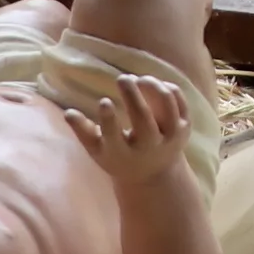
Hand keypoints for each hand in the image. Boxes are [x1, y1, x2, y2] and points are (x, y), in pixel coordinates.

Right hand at [58, 69, 192, 183]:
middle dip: (132, 95)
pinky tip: (152, 85)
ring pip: (167, 106)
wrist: (154, 174)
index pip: (115, 137)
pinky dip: (168, 89)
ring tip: (138, 79)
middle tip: (122, 78)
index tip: (104, 101)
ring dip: (152, 87)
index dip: (109, 119)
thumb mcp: (99, 151)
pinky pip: (180, 102)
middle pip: (143, 119)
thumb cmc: (119, 157)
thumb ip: (83, 132)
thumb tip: (68, 113)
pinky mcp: (185, 128)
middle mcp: (150, 147)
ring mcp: (171, 138)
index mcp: (123, 154)